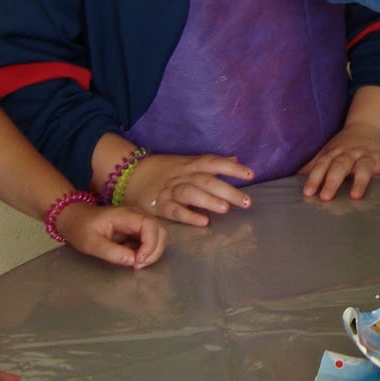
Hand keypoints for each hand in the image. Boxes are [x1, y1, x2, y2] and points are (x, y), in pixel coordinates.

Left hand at [54, 202, 166, 268]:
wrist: (74, 218)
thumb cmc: (80, 228)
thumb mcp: (90, 243)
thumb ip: (111, 252)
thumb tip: (133, 262)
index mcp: (126, 215)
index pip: (150, 226)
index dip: (150, 246)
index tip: (137, 262)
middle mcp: (136, 215)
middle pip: (160, 231)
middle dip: (154, 251)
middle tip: (138, 265)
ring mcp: (138, 221)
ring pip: (158, 235)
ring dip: (152, 252)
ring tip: (135, 263)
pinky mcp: (136, 229)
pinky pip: (149, 240)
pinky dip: (145, 251)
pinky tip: (130, 256)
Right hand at [125, 152, 254, 226]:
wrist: (129, 175)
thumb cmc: (164, 170)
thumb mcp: (187, 161)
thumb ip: (211, 163)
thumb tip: (237, 159)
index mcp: (190, 164)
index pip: (213, 163)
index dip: (231, 168)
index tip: (251, 175)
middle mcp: (182, 176)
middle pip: (206, 180)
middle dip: (227, 190)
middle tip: (246, 202)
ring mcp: (170, 190)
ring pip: (191, 193)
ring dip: (209, 200)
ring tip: (226, 209)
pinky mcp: (159, 205)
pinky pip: (174, 211)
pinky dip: (188, 216)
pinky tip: (203, 222)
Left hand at [300, 123, 379, 200]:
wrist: (368, 127)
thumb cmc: (344, 147)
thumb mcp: (328, 153)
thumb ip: (314, 166)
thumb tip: (293, 178)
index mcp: (335, 153)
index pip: (322, 165)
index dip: (314, 178)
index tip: (308, 193)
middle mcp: (350, 154)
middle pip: (340, 166)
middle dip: (332, 181)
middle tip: (326, 197)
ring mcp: (367, 154)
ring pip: (364, 166)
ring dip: (360, 180)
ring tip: (356, 195)